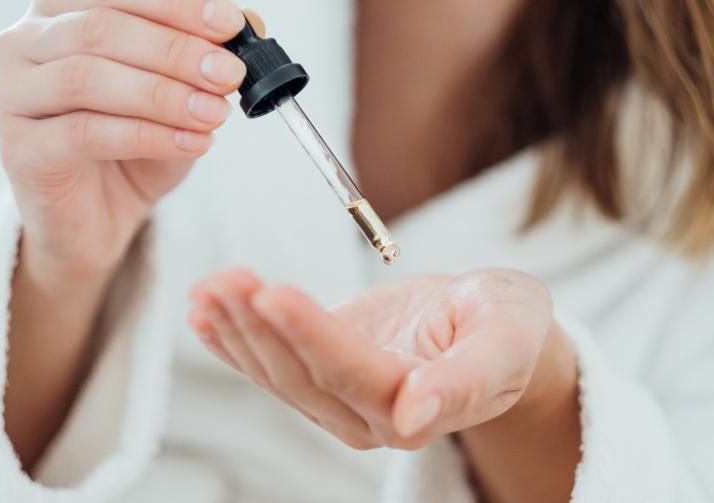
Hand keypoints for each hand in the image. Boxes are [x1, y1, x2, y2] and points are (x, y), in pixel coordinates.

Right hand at [0, 0, 259, 281]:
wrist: (99, 218)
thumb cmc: (133, 147)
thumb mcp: (179, 94)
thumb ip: (204, 55)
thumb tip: (249, 23)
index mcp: (58, 14)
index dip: (176, 7)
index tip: (231, 25)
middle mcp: (23, 46)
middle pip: (100, 30)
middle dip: (175, 51)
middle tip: (229, 74)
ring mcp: (12, 97)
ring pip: (87, 78)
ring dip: (163, 95)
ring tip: (215, 114)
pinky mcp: (20, 151)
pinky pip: (86, 134)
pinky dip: (149, 136)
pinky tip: (194, 142)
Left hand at [187, 268, 575, 449]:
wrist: (496, 329)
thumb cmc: (510, 328)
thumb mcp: (507, 340)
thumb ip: (468, 378)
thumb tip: (416, 417)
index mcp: (418, 408)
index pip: (351, 373)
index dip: (310, 335)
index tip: (272, 292)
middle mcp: (371, 415)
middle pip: (302, 375)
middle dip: (259, 326)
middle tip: (226, 279)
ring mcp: (342, 399)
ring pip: (278, 373)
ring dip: (238, 329)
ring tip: (209, 286)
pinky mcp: (325, 374)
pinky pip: (272, 364)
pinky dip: (233, 340)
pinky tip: (204, 312)